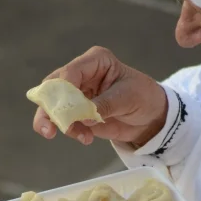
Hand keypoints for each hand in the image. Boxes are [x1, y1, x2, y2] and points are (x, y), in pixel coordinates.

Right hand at [33, 46, 167, 146]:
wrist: (151, 117)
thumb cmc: (144, 97)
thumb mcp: (128, 97)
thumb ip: (105, 105)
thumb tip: (83, 117)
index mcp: (95, 61)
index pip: (70, 72)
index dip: (62, 90)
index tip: (64, 109)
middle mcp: (82, 76)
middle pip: (53, 89)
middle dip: (49, 109)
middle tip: (49, 129)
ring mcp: (77, 95)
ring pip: (54, 107)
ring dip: (59, 124)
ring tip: (77, 136)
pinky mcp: (78, 114)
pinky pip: (65, 122)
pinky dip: (72, 132)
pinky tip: (87, 139)